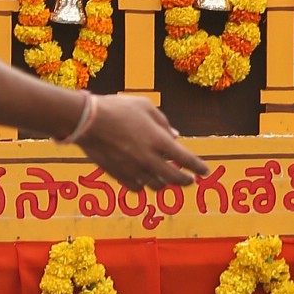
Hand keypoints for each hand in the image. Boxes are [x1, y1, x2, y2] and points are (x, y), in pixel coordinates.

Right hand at [75, 96, 208, 190]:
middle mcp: (148, 158)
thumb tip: (175, 136)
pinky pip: (137, 187)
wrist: (88, 121)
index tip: (205, 171)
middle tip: (190, 180)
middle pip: (174, 178)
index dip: (197, 166)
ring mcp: (133, 169)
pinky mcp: (119, 176)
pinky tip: (145, 178)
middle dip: (185, 180)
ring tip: (167, 178)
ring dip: (165, 182)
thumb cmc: (118, 108)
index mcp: (157, 139)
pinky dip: (144, 184)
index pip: (184, 158)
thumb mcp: (145, 107)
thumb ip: (163, 123)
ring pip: (156, 185)